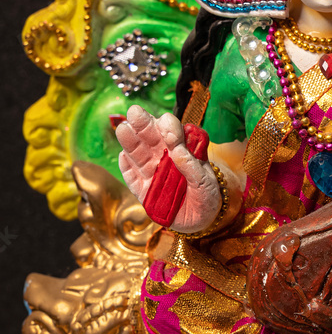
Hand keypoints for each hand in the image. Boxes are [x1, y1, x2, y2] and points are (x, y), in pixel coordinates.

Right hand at [117, 106, 221, 232]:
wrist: (202, 221)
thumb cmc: (206, 195)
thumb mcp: (205, 181)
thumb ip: (192, 165)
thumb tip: (176, 148)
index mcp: (181, 149)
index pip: (173, 131)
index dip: (169, 126)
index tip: (167, 126)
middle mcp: (164, 156)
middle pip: (151, 137)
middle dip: (143, 124)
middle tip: (134, 112)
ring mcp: (151, 172)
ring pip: (138, 155)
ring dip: (131, 142)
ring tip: (124, 129)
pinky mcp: (142, 190)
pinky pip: (132, 178)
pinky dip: (127, 168)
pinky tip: (123, 157)